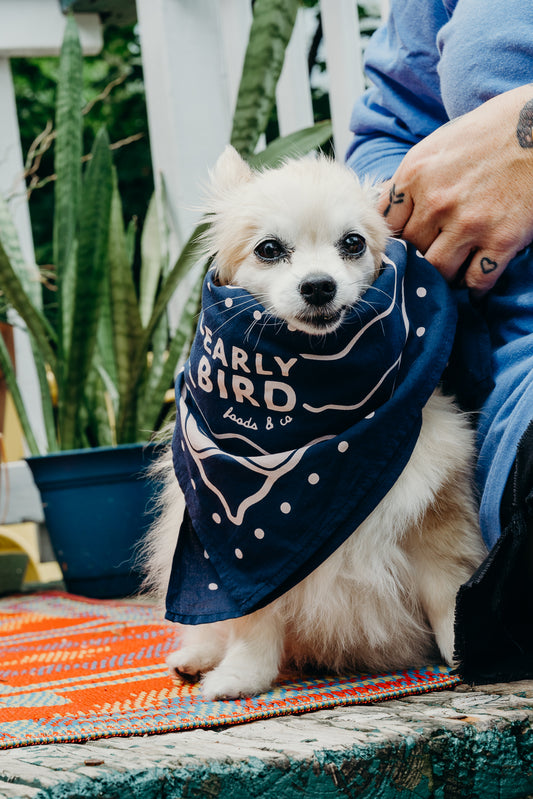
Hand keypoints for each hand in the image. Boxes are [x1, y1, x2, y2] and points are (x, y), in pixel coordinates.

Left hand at [378, 85, 532, 293]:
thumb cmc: (488, 132)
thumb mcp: (436, 147)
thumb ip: (410, 181)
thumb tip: (388, 210)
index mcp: (415, 176)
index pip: (388, 226)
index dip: (397, 238)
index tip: (406, 244)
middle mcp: (437, 202)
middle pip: (412, 250)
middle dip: (420, 256)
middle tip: (431, 257)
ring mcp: (469, 223)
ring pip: (439, 270)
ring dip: (444, 275)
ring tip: (451, 270)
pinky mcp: (501, 239)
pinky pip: (477, 280)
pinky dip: (474, 287)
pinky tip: (473, 284)